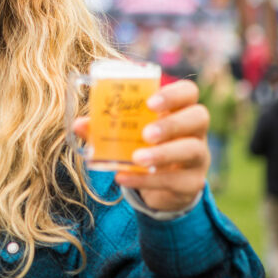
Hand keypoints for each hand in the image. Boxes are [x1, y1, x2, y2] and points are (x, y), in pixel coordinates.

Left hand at [73, 80, 209, 211]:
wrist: (159, 185)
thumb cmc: (143, 146)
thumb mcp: (127, 134)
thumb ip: (105, 127)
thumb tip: (79, 124)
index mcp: (179, 109)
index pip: (189, 92)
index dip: (173, 94)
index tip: (150, 103)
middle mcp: (195, 130)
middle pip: (199, 117)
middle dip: (172, 124)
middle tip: (146, 133)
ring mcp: (198, 157)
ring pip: (194, 150)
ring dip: (163, 154)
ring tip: (136, 158)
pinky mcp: (192, 184)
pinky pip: (177, 181)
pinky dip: (147, 181)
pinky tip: (124, 178)